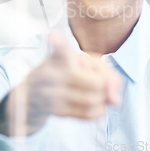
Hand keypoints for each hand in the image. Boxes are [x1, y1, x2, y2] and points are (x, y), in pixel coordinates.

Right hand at [0, 30, 122, 136]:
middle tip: (104, 84)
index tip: (54, 36)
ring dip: (103, 100)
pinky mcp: (55, 111)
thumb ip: (105, 73)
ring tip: (101, 95)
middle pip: (93, 82)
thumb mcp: (81, 62)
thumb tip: (117, 100)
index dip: (58, 43)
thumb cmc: (63, 73)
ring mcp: (51, 94)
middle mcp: (52, 73)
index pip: (58, 49)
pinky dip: (99, 111)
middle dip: (106, 86)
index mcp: (58, 56)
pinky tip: (96, 105)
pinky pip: (86, 114)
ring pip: (91, 100)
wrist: (32, 95)